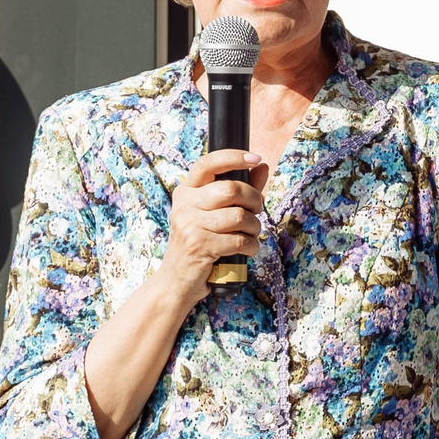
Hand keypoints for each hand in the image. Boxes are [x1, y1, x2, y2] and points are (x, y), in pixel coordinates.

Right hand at [163, 147, 264, 300]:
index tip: (255, 158)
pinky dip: (251, 246)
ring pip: (239, 216)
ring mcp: (190, 225)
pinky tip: (246, 250)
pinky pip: (239, 240)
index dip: (233, 157)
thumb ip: (238, 191)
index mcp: (186, 192)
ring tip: (250, 234)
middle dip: (254, 200)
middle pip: (231, 189)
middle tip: (256, 212)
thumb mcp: (214, 214)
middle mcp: (185, 205)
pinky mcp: (200, 246)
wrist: (177, 281)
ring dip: (254, 227)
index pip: (208, 164)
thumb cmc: (200, 244)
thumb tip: (261, 166)